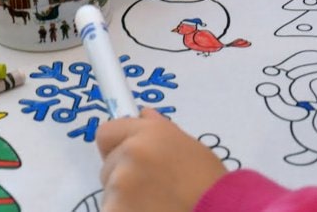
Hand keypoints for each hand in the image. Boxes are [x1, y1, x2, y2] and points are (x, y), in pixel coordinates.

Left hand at [96, 108, 225, 211]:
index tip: (127, 160)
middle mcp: (131, 154)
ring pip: (111, 194)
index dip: (116, 147)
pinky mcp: (115, 211)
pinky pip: (112, 211)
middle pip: (108, 168)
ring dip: (125, 201)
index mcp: (148, 133)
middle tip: (153, 191)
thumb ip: (161, 131)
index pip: (106, 133)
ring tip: (157, 206)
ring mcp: (121, 186)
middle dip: (124, 178)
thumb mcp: (190, 148)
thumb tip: (143, 115)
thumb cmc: (210, 184)